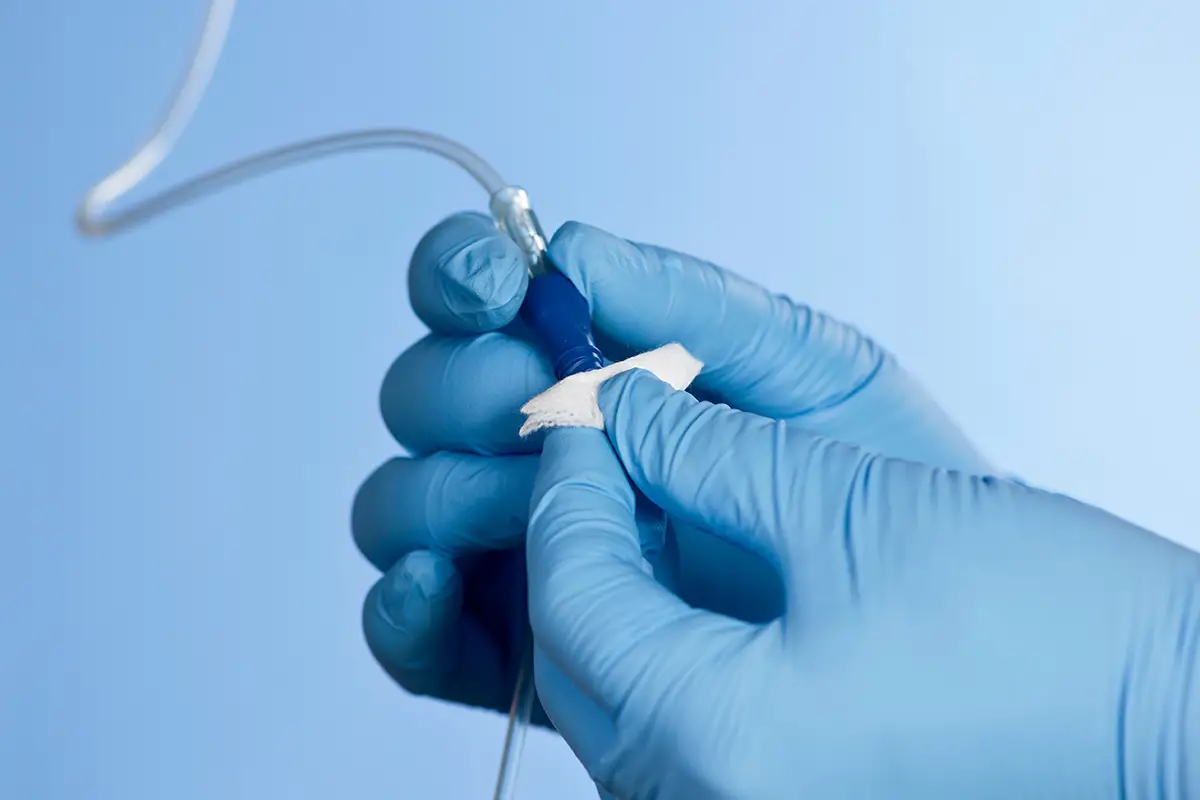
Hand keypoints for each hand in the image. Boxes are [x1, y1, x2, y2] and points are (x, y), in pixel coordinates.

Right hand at [352, 212, 991, 722]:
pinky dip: (405, 607)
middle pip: (425, 400)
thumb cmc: (882, 477)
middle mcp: (541, 450)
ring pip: (404, 507)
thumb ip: (691, 306)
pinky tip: (439, 582)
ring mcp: (525, 552)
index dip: (466, 277)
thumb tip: (572, 249)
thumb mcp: (806, 369)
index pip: (481, 299)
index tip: (505, 287)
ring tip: (531, 505)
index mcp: (599, 364)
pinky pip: (416, 636)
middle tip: (536, 403)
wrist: (934, 616)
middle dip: (464, 391)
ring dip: (444, 492)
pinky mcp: (522, 657)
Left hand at [527, 370, 1199, 798]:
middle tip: (603, 443)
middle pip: (574, 655)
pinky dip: (656, 647)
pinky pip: (668, 733)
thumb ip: (704, 456)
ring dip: (609, 591)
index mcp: (719, 742)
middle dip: (576, 538)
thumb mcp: (852, 509)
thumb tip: (620, 415)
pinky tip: (681, 577)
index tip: (586, 408)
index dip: (568, 482)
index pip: (571, 593)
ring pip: (613, 696)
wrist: (1173, 724)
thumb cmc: (1054, 635)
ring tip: (640, 493)